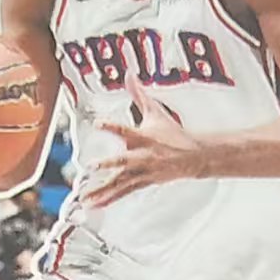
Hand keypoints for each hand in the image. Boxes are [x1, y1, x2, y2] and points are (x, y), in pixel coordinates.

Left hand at [83, 67, 204, 208]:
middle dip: (107, 164)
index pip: (125, 129)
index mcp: (143, 137)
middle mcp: (141, 156)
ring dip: (103, 190)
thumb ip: (138, 95)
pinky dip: (109, 198)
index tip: (97, 123)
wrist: (193, 156)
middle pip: (122, 161)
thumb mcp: (155, 112)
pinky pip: (124, 191)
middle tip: (91, 166)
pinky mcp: (143, 182)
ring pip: (120, 182)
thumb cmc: (172, 134)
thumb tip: (129, 75)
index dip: (111, 126)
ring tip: (86, 198)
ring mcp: (142, 171)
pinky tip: (96, 204)